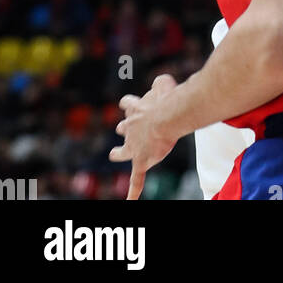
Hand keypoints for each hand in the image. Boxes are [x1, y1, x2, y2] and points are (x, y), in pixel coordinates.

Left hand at [109, 74, 177, 200]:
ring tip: (114, 154)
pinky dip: (133, 191)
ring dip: (119, 153)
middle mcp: (131, 127)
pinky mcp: (141, 161)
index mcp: (137, 109)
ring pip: (123, 151)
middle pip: (123, 127)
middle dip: (124, 128)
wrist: (167, 116)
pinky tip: (130, 201)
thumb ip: (160, 83)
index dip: (129, 104)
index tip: (127, 103)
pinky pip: (136, 179)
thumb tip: (160, 81)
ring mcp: (134, 146)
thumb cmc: (168, 98)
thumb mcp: (163, 83)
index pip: (128, 105)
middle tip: (122, 128)